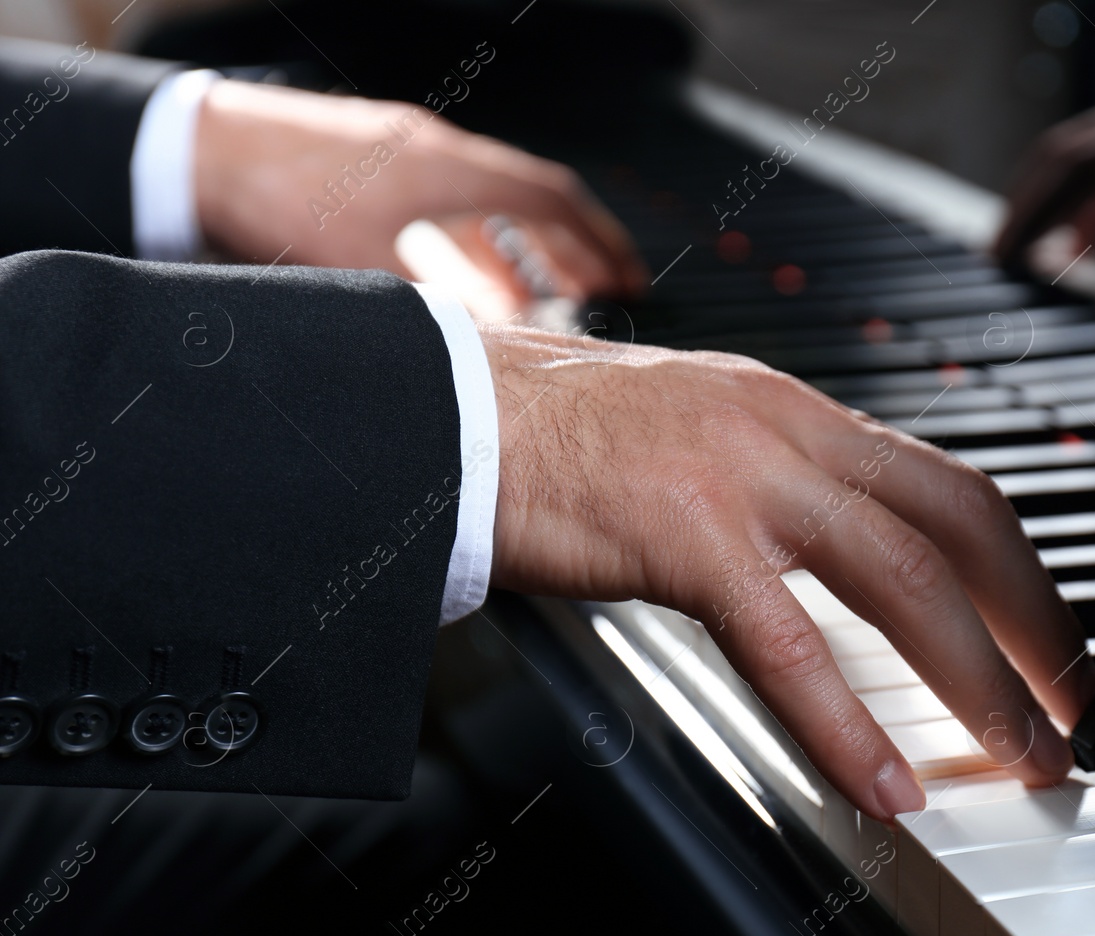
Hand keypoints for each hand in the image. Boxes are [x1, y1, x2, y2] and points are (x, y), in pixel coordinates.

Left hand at [193, 80, 647, 301]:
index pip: (555, 201)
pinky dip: (470, 246)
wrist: (200, 148)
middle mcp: (438, 156)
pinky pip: (448, 209)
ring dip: (520, 253)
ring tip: (539, 302)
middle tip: (604, 291)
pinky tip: (463, 285)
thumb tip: (490, 364)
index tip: (629, 278)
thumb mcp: (367, 269)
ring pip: (489, 208)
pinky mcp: (376, 170)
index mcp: (450, 171)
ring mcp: (408, 159)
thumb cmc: (273, 193)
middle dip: (574, 250)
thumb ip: (438, 316)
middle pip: (533, 201)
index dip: (600, 242)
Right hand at [481, 324, 1094, 821]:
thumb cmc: (553, 437)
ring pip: (904, 578)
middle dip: (1037, 620)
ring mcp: (741, 476)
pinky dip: (849, 723)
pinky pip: (791, 644)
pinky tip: (884, 783)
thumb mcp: (692, 439)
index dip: (1017, 567)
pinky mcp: (684, 534)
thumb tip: (832, 557)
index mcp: (795, 411)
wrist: (444, 413)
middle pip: (961, 521)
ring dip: (980, 675)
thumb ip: (770, 486)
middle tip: (1076, 702)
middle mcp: (788, 429)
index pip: (946, 483)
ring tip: (1021, 751)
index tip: (1049, 634)